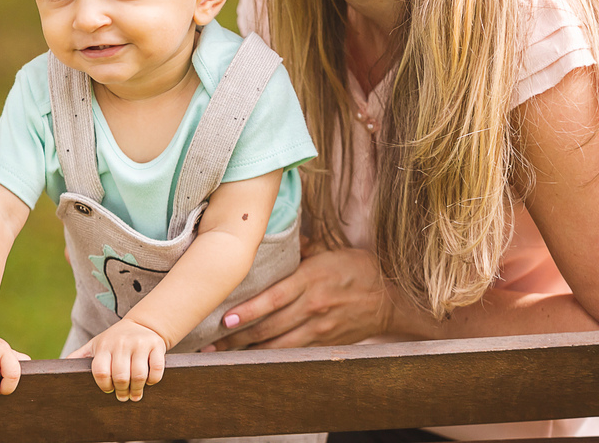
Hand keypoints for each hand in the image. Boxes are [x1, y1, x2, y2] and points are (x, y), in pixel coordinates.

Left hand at [66, 317, 165, 400]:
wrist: (142, 324)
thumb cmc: (114, 341)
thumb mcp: (95, 345)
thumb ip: (78, 357)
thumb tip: (57, 371)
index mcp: (104, 346)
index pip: (101, 372)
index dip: (104, 386)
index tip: (108, 390)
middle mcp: (121, 343)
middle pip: (120, 376)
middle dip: (122, 392)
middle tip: (123, 397)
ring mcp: (140, 344)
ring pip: (138, 375)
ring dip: (137, 390)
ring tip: (135, 395)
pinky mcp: (157, 345)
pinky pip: (156, 369)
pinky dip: (153, 380)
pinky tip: (148, 382)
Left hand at [203, 244, 395, 350]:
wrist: (389, 297)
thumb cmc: (355, 268)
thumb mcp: (328, 250)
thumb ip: (299, 248)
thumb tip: (270, 237)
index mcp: (312, 279)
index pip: (275, 297)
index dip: (249, 310)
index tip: (225, 318)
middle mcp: (314, 306)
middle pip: (270, 326)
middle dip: (237, 336)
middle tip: (209, 343)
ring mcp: (320, 328)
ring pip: (278, 345)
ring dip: (247, 351)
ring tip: (220, 355)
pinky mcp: (324, 343)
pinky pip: (292, 353)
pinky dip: (269, 357)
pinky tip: (249, 360)